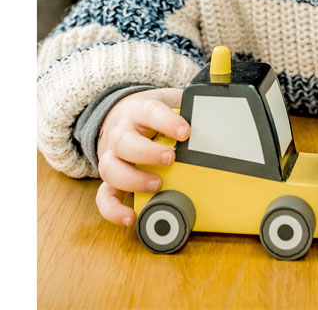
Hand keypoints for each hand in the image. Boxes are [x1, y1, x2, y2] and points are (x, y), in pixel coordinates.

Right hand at [95, 88, 189, 225]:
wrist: (122, 113)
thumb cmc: (151, 113)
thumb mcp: (169, 102)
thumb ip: (187, 106)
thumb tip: (214, 113)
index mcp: (140, 111)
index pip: (150, 112)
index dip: (167, 122)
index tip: (186, 132)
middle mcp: (122, 133)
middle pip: (124, 142)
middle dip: (147, 153)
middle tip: (170, 159)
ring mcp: (112, 156)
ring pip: (110, 168)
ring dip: (133, 180)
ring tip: (157, 185)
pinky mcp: (109, 179)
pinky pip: (103, 196)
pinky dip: (113, 209)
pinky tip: (131, 216)